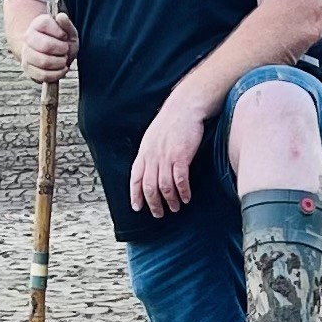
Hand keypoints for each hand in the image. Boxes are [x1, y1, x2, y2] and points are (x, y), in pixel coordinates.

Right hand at [19, 12, 77, 83]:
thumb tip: (61, 16)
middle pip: (45, 45)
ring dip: (60, 63)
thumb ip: (66, 24)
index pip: (47, 25)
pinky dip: (56, 74)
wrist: (54, 54)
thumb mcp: (68, 31)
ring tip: (64, 60)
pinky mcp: (28, 69)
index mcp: (38, 24)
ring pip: (44, 62)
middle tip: (66, 50)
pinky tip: (61, 69)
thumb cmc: (62, 42)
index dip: (61, 33)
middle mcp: (28, 37)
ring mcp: (26, 54)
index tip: (65, 37)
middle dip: (62, 50)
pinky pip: (43, 75)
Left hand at [130, 90, 205, 217]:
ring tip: (174, 208)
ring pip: (164, 186)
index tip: (137, 207)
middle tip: (158, 214)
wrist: (185, 107)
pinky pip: (180, 180)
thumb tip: (149, 168)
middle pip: (149, 187)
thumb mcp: (152, 137)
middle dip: (153, 203)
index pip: (135, 178)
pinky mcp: (181, 156)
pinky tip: (186, 197)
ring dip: (169, 200)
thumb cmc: (171, 121)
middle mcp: (152, 157)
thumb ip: (149, 153)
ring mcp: (166, 157)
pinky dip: (183, 191)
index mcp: (144, 153)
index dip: (135, 195)